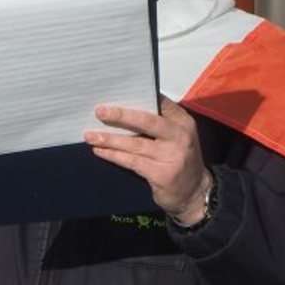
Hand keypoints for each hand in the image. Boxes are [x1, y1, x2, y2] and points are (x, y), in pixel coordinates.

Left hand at [85, 96, 211, 222]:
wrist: (195, 192)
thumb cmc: (179, 160)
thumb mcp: (177, 137)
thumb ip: (160, 123)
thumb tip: (126, 109)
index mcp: (183, 122)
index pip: (160, 103)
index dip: (138, 96)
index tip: (115, 92)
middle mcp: (179, 136)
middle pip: (147, 121)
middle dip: (121, 115)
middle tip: (99, 111)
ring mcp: (171, 155)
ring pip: (135, 144)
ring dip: (110, 139)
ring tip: (90, 135)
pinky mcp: (161, 174)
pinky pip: (132, 162)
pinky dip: (114, 156)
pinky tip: (100, 151)